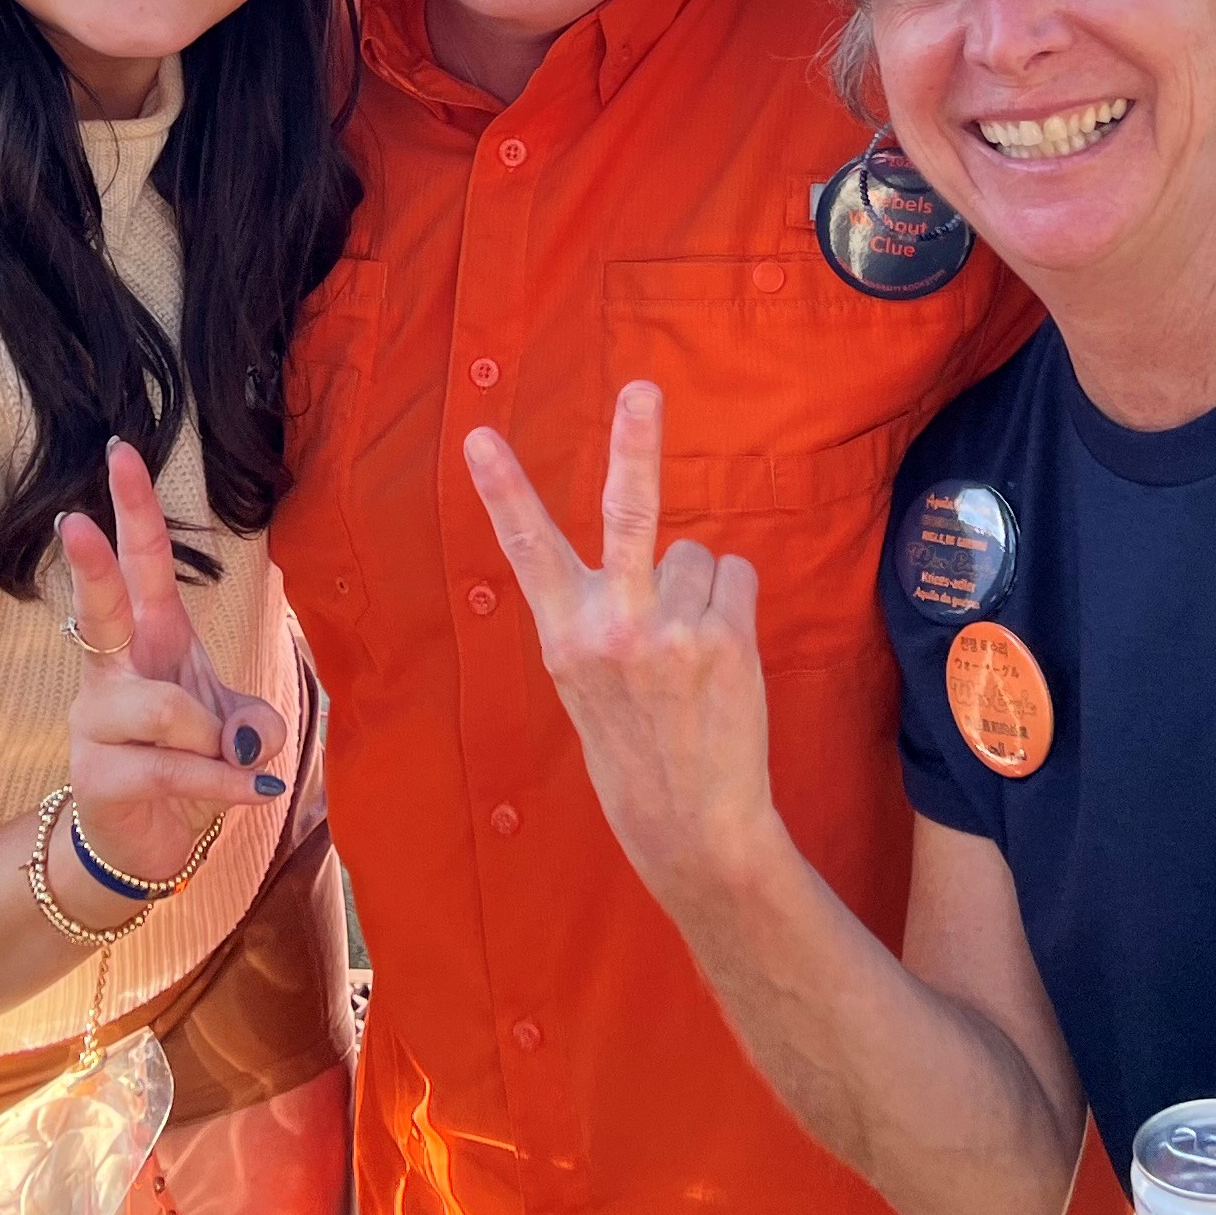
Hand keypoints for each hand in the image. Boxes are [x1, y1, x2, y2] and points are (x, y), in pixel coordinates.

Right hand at [54, 442, 287, 891]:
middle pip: (100, 607)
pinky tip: (251, 794)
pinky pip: (175, 769)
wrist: (143, 842)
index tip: (123, 450)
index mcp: (149, 638)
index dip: (133, 508)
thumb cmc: (186, 758)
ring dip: (214, 739)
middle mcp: (112, 670)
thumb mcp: (234, 725)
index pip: (140, 563)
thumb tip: (248, 741)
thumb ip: (255, 720)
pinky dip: (224, 784)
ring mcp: (96, 722)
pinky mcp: (98, 777)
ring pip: (161, 708)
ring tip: (231, 762)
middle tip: (74, 521)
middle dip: (90, 565)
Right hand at [463, 383, 787, 908]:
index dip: (504, 490)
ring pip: (696, 556)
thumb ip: (600, 615)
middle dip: (635, 443)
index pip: (527, 551)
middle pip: (627, 514)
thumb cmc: (636, 748)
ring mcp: (671, 631)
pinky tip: (719, 658)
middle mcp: (612, 628)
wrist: (691, 824)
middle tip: (643, 390)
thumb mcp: (585, 683)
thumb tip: (662, 552)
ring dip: (700, 591)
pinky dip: (732, 605)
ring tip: (689, 657)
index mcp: (564, 638)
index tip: (479, 437)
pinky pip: (736, 578)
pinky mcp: (724, 639)